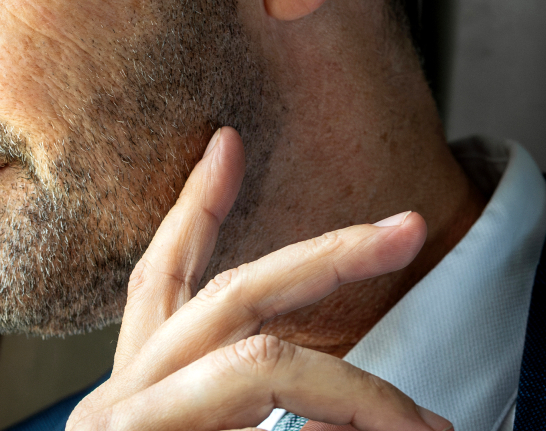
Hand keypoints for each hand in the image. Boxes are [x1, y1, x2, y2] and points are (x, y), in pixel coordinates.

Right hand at [67, 127, 452, 430]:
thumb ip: (246, 423)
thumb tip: (338, 414)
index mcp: (131, 401)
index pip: (161, 281)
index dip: (195, 207)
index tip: (228, 143)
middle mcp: (117, 405)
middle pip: (225, 298)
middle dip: (324, 256)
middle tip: (406, 226)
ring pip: (259, 362)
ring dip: (359, 386)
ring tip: (428, 429)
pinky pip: (260, 426)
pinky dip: (338, 424)